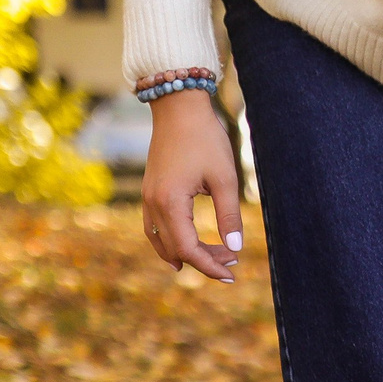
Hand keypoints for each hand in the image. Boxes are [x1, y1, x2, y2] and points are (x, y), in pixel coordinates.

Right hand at [140, 89, 242, 283]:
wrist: (179, 107)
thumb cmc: (205, 139)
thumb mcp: (225, 179)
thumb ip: (229, 215)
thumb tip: (235, 248)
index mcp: (170, 202)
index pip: (188, 249)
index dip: (210, 266)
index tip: (232, 273)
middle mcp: (153, 203)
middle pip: (175, 249)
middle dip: (204, 261)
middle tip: (232, 262)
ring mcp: (147, 197)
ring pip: (161, 241)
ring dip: (187, 253)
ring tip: (215, 259)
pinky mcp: (150, 190)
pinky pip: (154, 227)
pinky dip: (170, 241)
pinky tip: (185, 249)